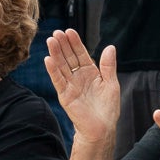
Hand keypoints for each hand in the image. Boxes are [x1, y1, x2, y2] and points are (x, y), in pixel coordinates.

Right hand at [47, 31, 119, 146]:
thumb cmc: (108, 108)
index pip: (81, 54)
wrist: (102, 128)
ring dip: (55, 54)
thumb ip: (108, 66)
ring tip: (50, 40)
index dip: (75, 43)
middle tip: (57, 32)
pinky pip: (58, 81)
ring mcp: (70, 86)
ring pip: (61, 66)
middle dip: (63, 45)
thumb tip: (110, 47)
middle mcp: (78, 77)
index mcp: (90, 73)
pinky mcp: (65, 95)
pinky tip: (48, 59)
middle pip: (69, 57)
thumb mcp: (111, 83)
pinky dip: (53, 70)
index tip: (70, 31)